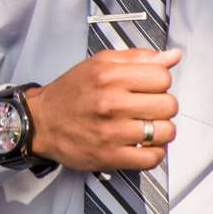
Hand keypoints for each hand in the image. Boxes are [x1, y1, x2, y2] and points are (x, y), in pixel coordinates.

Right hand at [23, 47, 181, 172]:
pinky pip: (152, 158)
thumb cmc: (69, 94)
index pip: (163, 77)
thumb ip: (137, 58)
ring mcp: (112, 132)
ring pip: (165, 132)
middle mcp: (111, 103)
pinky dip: (153, 153)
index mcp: (109, 76)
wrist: (40, 123)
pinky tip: (142, 144)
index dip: (159, 82)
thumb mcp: (98, 64)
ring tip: (145, 127)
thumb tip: (172, 56)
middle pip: (169, 105)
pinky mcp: (111, 156)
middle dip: (162, 106)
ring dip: (160, 131)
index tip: (148, 88)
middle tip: (147, 108)